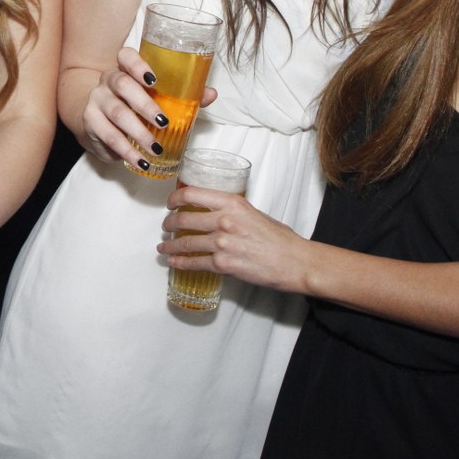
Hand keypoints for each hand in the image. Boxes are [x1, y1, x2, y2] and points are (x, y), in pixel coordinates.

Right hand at [81, 47, 216, 173]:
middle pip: (122, 85)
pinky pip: (108, 136)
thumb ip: (181, 94)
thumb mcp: (153, 97)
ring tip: (156, 148)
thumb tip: (210, 94)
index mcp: (124, 69)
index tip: (154, 79)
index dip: (138, 64)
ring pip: (116, 113)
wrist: (94, 118)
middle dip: (144, 104)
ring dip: (138, 132)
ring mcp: (96, 100)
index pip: (125, 56)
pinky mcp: (90, 123)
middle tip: (164, 122)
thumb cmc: (131, 104)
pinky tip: (141, 161)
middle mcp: (107, 81)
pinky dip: (126, 151)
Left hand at [158, 184, 308, 293]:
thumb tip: (213, 214)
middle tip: (166, 226)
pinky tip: (174, 262)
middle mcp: (224, 221)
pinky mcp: (223, 264)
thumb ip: (232, 212)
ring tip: (163, 246)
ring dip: (170, 245)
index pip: (192, 194)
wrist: (294, 261)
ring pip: (185, 243)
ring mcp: (222, 243)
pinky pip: (195, 263)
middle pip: (184, 219)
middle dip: (169, 223)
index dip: (175, 198)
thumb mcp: (254, 213)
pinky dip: (181, 263)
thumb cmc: (279, 239)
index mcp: (232, 203)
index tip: (170, 203)